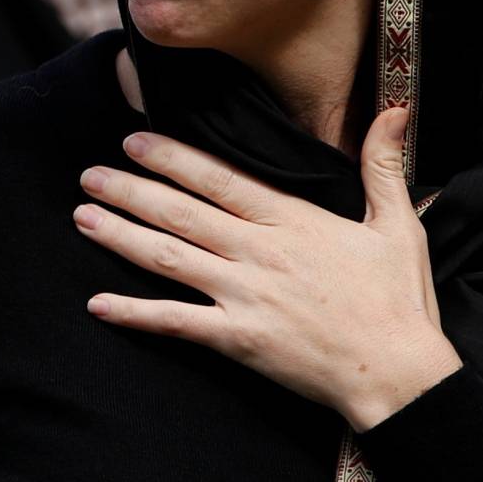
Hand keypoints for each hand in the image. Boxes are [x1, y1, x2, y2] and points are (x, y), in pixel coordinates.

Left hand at [73, 107, 461, 430]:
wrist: (396, 371)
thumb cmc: (398, 300)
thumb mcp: (399, 223)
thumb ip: (383, 164)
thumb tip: (395, 109)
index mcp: (292, 220)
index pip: (220, 179)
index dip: (173, 158)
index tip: (135, 140)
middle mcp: (259, 252)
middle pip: (182, 213)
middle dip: (131, 190)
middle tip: (90, 174)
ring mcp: (245, 295)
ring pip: (169, 258)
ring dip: (122, 236)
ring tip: (83, 216)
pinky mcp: (239, 339)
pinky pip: (176, 323)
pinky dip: (135, 313)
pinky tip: (98, 303)